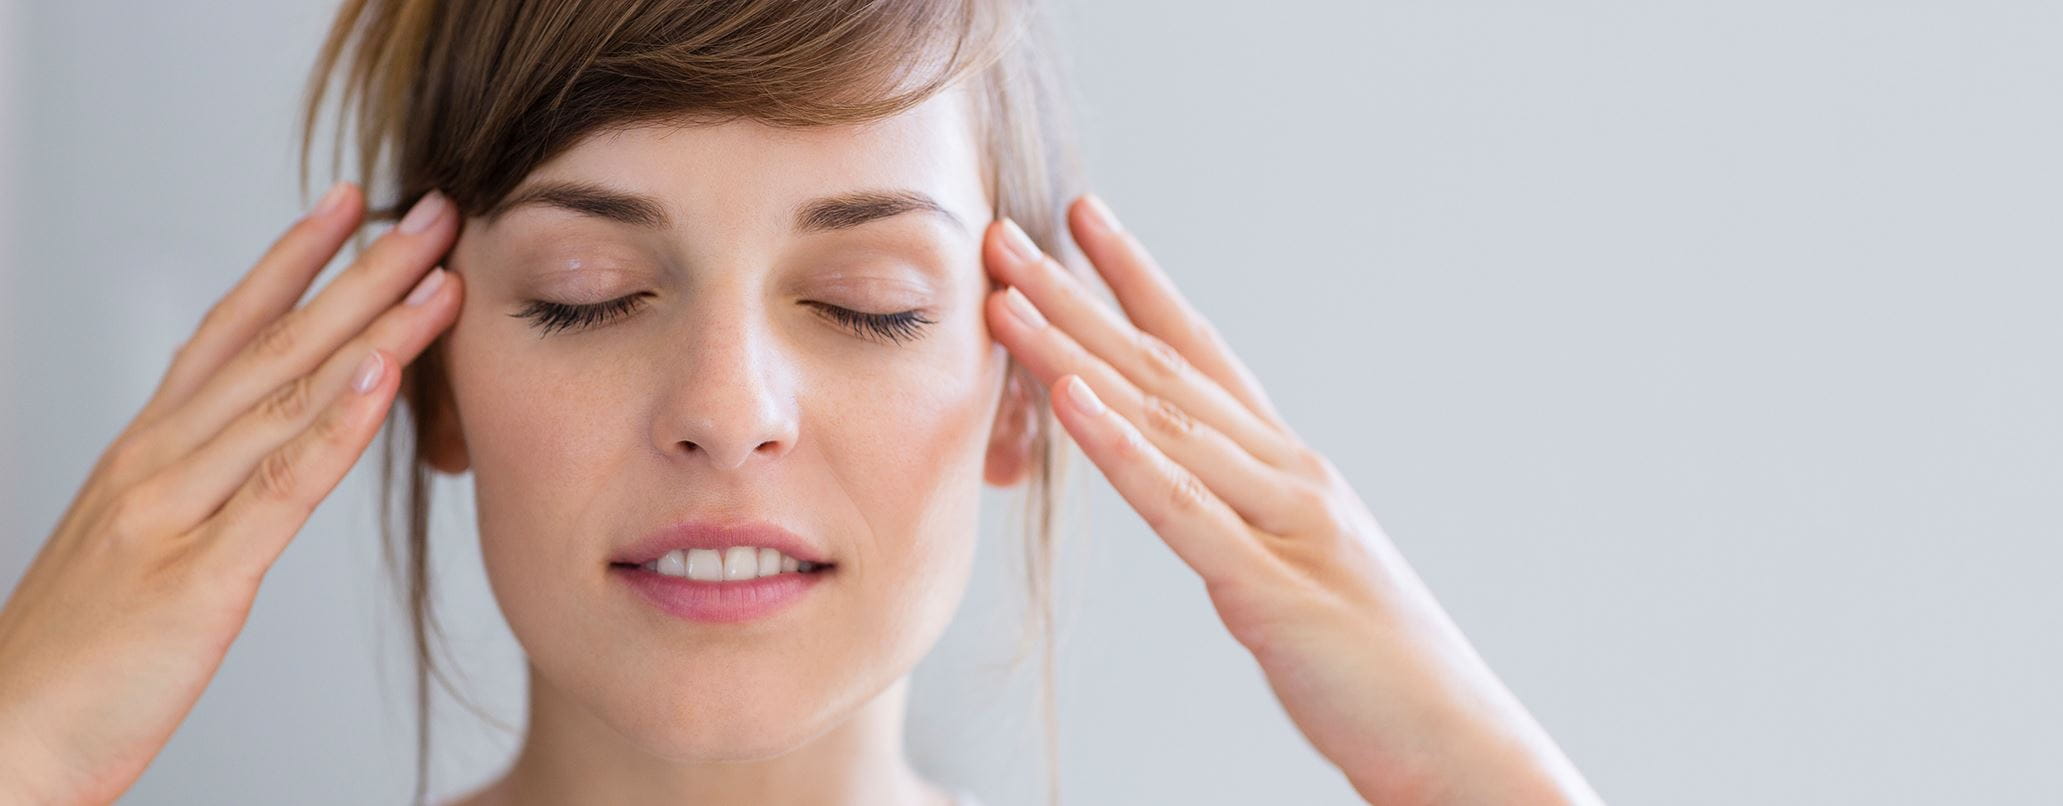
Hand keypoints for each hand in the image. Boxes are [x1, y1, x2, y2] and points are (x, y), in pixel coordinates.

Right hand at [0, 183, 461, 802]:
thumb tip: (263, 439)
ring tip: (437, 276)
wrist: (5, 739)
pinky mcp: (198, 577)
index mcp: (146, 449)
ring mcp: (175, 511)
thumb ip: (200, 483)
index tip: (351, 202)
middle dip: (358, 273)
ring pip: (287, 399)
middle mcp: (158, 461)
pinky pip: (280, 488)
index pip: (228, 328)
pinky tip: (384, 381)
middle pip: (274, 345)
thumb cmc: (80, 650)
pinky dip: (337, 427)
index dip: (291, 259)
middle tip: (432, 213)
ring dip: (370, 331)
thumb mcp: (143, 540)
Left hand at [981, 196, 1602, 804]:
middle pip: (1166, 366)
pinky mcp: (1269, 589)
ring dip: (1077, 352)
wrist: (1455, 740)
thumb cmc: (1373, 665)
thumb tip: (1186, 483)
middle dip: (1079, 295)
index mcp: (1288, 468)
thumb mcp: (1296, 567)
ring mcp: (1282, 524)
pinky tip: (1072, 400)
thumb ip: (1243, 515)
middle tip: (1006, 234)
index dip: (1138, 281)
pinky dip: (1122, 448)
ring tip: (1009, 300)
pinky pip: (1182, 507)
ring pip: (1162, 418)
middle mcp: (1286, 474)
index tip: (1082, 219)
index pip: (1201, 350)